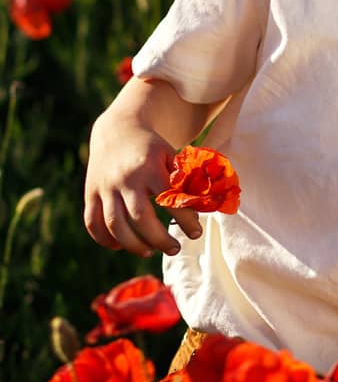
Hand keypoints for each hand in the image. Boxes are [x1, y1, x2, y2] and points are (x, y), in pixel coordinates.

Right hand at [84, 115, 201, 257]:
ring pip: (114, 225)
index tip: (196, 232)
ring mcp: (104, 187)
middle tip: (175, 249)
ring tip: (150, 252)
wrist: (117, 129)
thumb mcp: (171, 155)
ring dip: (133, 245)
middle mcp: (124, 179)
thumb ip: (184, 180)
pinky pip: (92, 223)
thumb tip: (203, 206)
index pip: (168, 199)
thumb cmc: (151, 148)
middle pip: (139, 218)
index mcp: (148, 167)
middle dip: (158, 239)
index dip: (184, 219)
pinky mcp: (90, 194)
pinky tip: (121, 245)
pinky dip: (105, 240)